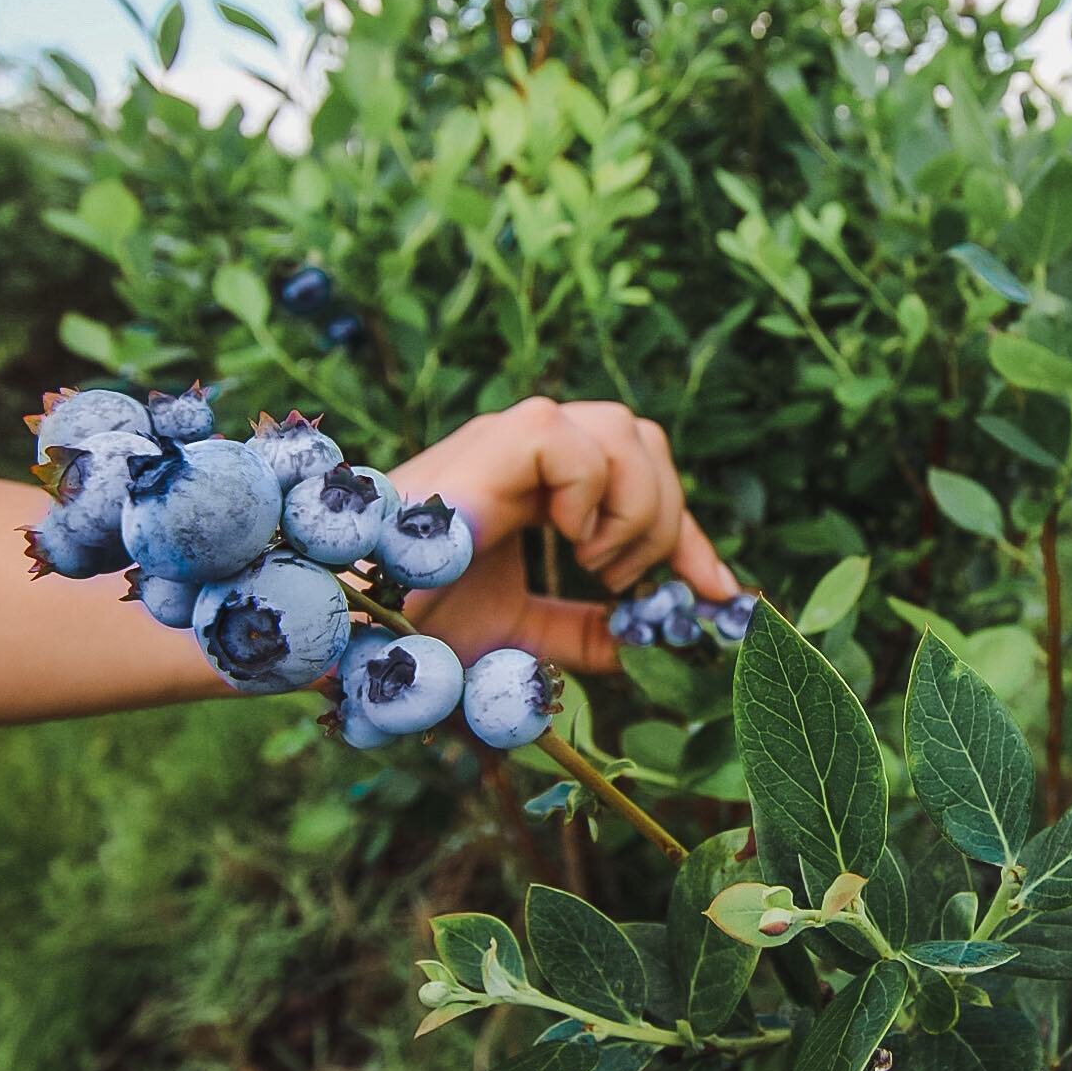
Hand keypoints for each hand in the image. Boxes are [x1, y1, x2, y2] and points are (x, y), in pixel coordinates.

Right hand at [384, 397, 737, 671]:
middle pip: (645, 442)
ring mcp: (509, 438)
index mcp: (537, 486)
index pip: (639, 484)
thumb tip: (646, 642)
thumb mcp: (516, 636)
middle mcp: (529, 452)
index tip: (721, 593)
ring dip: (633, 509)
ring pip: (626, 428)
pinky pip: (572, 438)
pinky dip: (589, 496)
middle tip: (628, 583)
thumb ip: (579, 633)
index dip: (688, 538)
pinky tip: (565, 542)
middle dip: (665, 518)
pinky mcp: (492, 440)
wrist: (350, 628)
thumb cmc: (414, 633)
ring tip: (595, 566)